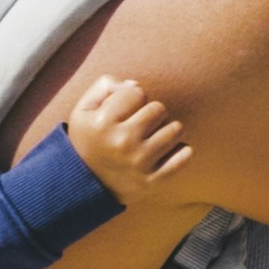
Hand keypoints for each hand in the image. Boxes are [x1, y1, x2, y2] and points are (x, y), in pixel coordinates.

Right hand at [67, 72, 207, 212]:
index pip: (137, 91)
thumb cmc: (89, 138)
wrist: (84, 184)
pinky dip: (180, 151)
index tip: (122, 113)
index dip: (130, 99)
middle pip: (159, 108)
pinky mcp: (153, 181)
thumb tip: (135, 84)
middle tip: (137, 126)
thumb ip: (106, 86)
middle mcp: (121, 143)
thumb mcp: (84, 109)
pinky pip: (185, 155)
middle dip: (150, 113)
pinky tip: (165, 153)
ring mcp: (139, 163)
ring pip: (175, 129)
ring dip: (166, 130)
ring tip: (150, 139)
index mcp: (102, 123)